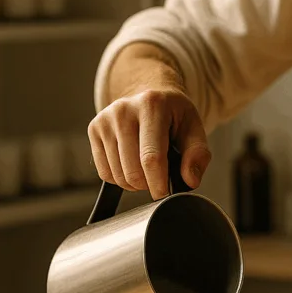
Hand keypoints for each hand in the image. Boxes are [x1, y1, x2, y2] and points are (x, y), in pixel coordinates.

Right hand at [89, 65, 210, 198]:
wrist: (150, 97)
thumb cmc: (174, 117)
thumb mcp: (193, 129)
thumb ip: (198, 155)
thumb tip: (190, 181)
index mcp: (152, 106)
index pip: (151, 157)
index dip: (158, 183)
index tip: (165, 195)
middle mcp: (124, 110)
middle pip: (132, 171)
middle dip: (147, 185)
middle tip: (159, 179)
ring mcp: (105, 120)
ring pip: (117, 175)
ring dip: (134, 184)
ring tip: (146, 171)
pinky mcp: (94, 129)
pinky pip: (104, 173)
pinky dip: (119, 179)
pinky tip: (131, 166)